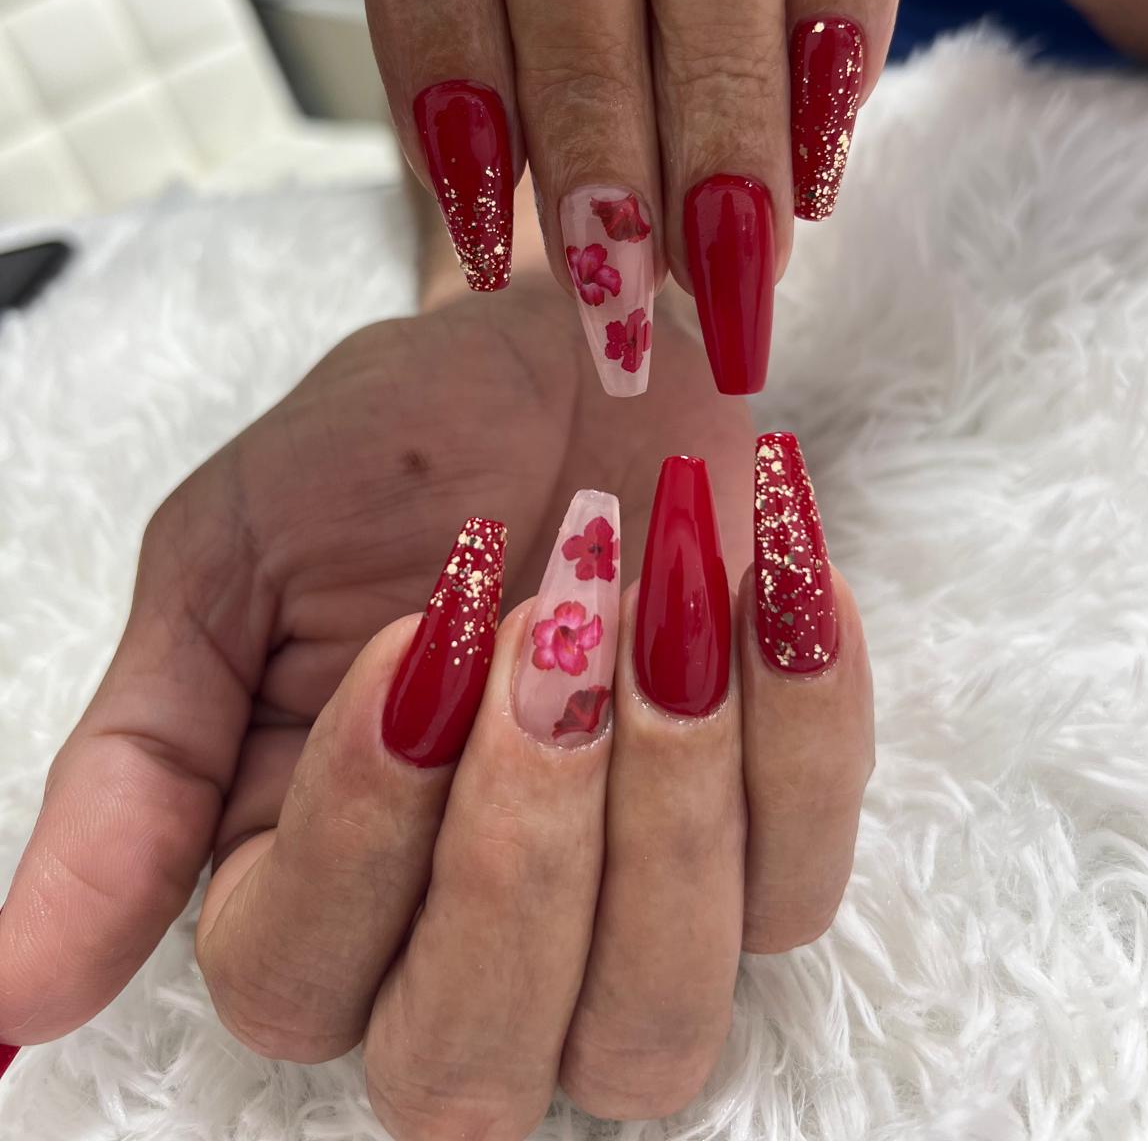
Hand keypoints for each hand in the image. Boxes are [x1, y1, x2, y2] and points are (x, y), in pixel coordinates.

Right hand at [0, 277, 749, 1046]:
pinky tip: (767, 588)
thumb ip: (138, 769)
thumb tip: (13, 996)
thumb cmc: (396, 447)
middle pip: (469, 1070)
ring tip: (653, 610)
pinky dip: (796, 739)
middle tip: (545, 628)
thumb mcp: (233, 564)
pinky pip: (796, 891)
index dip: (355, 831)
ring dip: (658, 817)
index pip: (292, 985)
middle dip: (514, 852)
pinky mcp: (764, 842)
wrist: (568, 350)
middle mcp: (458, 937)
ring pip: (647, 1029)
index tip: (415, 635)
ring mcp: (628, 909)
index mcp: (301, 877)